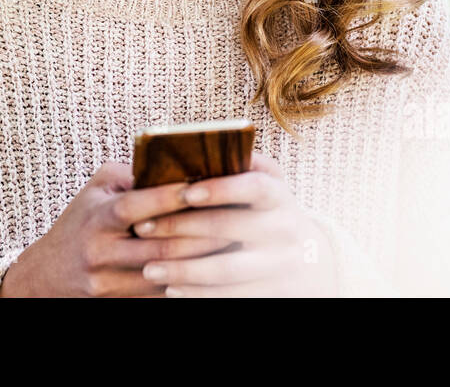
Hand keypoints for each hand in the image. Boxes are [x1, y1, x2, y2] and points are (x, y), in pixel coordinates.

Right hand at [0, 162, 234, 296]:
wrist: (45, 275)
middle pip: (160, 246)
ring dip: (202, 263)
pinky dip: (187, 284)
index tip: (206, 186)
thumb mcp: (96, 190)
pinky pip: (158, 296)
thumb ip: (130, 175)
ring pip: (165, 275)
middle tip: (237, 222)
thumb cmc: (80, 222)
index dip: (172, 196)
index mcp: (99, 216)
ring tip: (233, 248)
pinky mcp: (116, 302)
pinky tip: (211, 272)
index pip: (139, 205)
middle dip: (201, 235)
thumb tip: (173, 163)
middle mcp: (101, 250)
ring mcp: (108, 282)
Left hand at [129, 151, 339, 296]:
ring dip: (183, 269)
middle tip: (142, 229)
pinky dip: (198, 294)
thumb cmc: (266, 211)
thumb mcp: (264, 185)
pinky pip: (231, 296)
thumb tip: (189, 153)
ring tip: (149, 269)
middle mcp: (285, 228)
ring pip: (226, 269)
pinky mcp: (274, 291)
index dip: (221, 189)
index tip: (185, 191)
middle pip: (229, 227)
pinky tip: (171, 288)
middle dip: (180, 227)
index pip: (254, 186)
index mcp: (280, 195)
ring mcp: (281, 263)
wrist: (308, 257)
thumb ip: (236, 168)